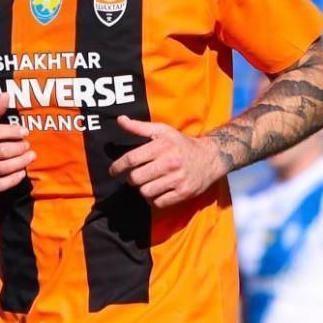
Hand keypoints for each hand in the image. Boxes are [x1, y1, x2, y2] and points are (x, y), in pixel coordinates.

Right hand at [0, 92, 35, 192]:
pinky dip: (12, 180)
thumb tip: (6, 95)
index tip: (25, 131)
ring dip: (20, 163)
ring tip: (30, 157)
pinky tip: (21, 172)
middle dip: (19, 148)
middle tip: (28, 145)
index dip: (12, 132)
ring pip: (1, 169)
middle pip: (0, 152)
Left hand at [108, 115, 225, 208]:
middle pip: (136, 178)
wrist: (209, 158)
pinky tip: (156, 191)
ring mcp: (178, 179)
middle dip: (131, 178)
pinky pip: (158, 202)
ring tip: (147, 183)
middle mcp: (170, 162)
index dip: (118, 166)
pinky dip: (153, 199)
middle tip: (135, 176)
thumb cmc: (181, 143)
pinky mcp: (184, 193)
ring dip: (142, 189)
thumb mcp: (162, 131)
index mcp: (163, 145)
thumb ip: (139, 127)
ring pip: (145, 192)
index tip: (113, 170)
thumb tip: (120, 120)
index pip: (132, 159)